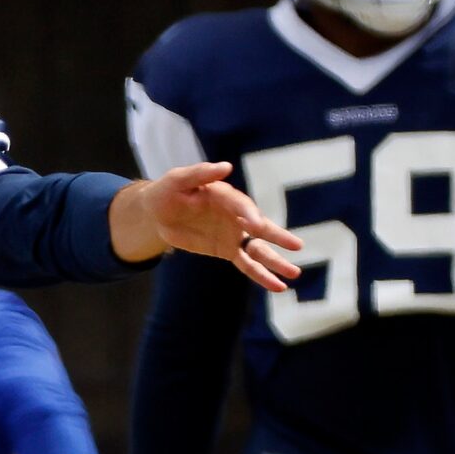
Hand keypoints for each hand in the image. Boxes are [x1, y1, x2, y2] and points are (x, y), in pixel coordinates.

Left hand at [115, 163, 303, 293]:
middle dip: (277, 237)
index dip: (249, 214)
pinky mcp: (227, 250)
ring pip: (258, 250)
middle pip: (260, 228)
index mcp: (226, 196)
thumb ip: (201, 174)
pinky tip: (278, 286)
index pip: (242, 205)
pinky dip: (261, 275)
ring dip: (275, 262)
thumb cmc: (168, 191)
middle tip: (296, 245)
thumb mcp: (179, 180)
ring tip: (294, 273)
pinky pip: (247, 264)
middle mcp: (236, 215)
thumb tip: (226, 166)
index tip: (256, 224)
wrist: (158, 213)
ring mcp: (234, 234)